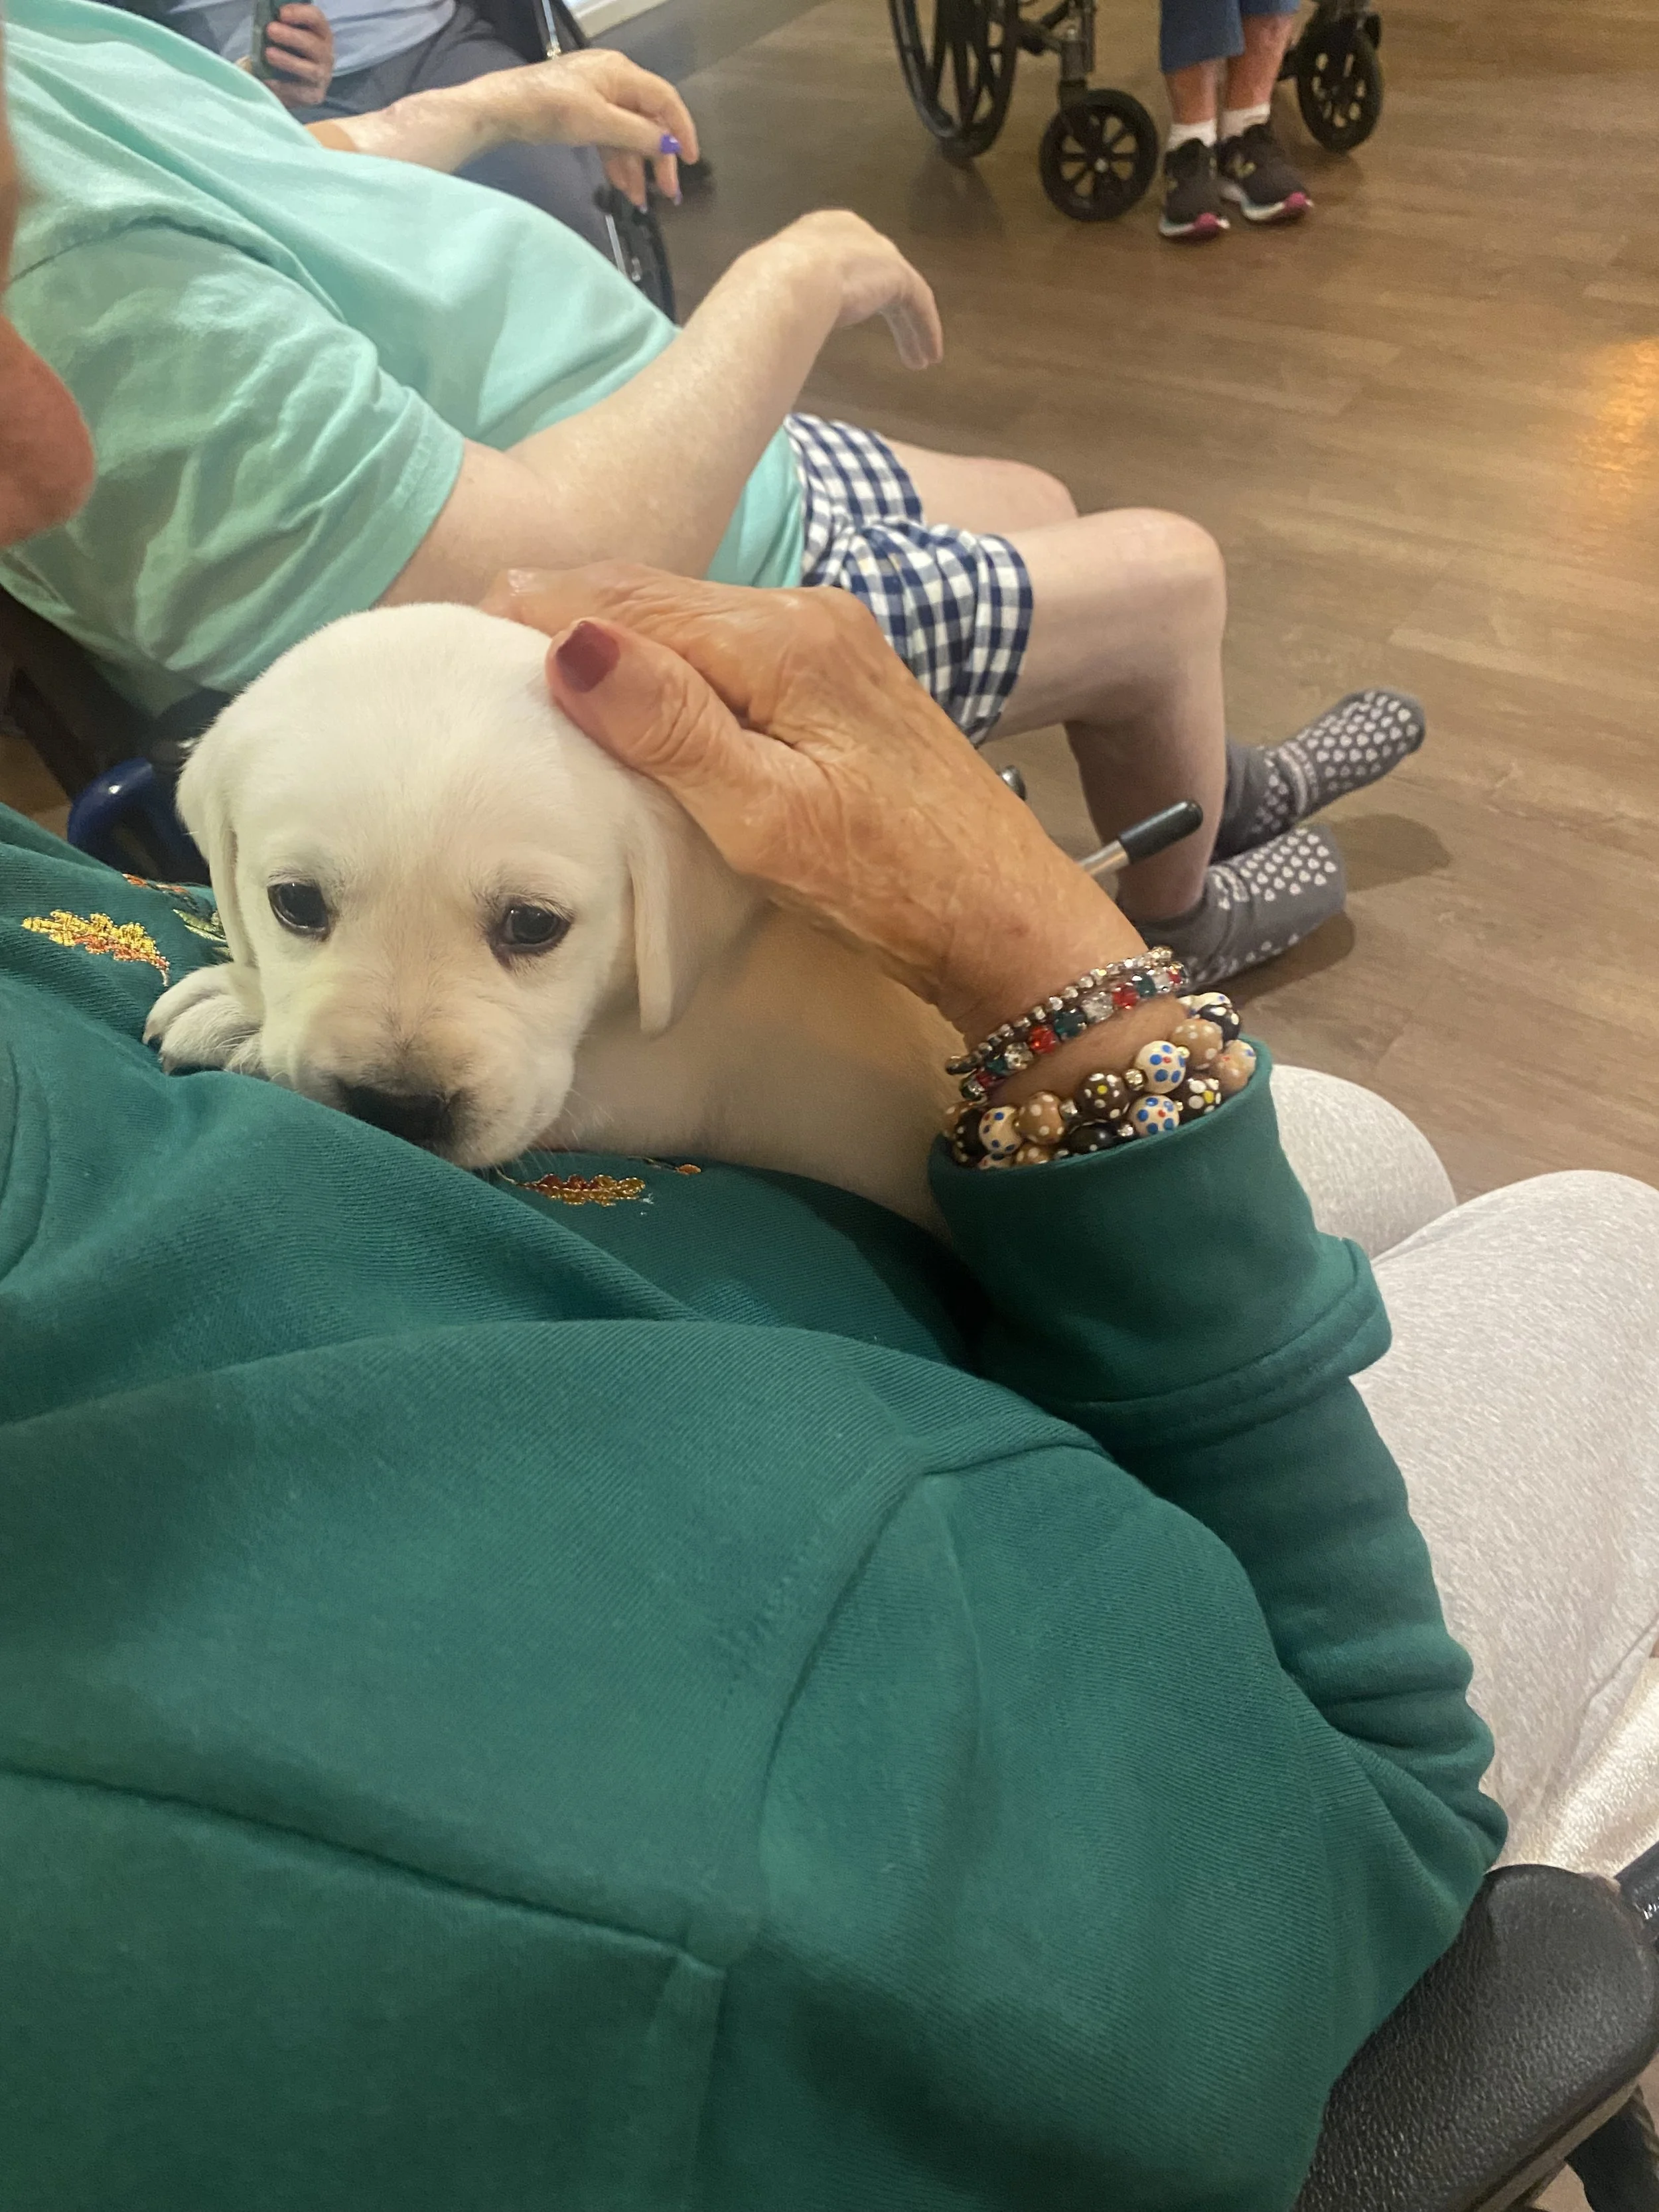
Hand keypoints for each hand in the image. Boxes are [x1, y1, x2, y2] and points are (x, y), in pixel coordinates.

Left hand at [260, 2, 333, 106]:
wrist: (290, 83)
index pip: (316, 19)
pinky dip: (282, 86)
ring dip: (288, 61)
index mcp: (320, 33)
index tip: (281, 13)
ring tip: (268, 54)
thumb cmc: (287, 52)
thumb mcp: (287, 35)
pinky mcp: (314, 95)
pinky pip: (299, 92)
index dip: (300, 14)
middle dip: (291, 36)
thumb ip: (282, 25)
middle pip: (313, 44)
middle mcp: (325, 54)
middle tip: (270, 30)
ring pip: (310, 70)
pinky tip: (267, 80)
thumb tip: (268, 17)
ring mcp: (322, 76)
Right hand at [482, 564, 1144, 1044]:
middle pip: (648, 594)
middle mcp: (804, 616)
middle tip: (466, 664)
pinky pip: (722, 650)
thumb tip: (569, 640)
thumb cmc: (891, 887)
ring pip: (683, 620)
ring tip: (527, 686)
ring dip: (607, 643)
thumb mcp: (766, 820)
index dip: (529, 615)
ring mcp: (827, 644)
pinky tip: (625, 707)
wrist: (1007, 923)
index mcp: (778, 640)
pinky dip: (661, 668)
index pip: (620, 596)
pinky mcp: (838, 682)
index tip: (451, 646)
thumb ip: (670, 727)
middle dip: (557, 619)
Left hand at [486, 51, 697, 207]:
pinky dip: (618, 162)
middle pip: (649, 121)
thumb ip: (637, 134)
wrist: (504, 109)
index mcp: (621, 73)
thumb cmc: (549, 107)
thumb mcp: (598, 123)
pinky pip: (611, 138)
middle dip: (658, 158)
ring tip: (639, 200)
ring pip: (630, 135)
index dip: (682, 130)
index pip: (665, 100)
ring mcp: (599, 97)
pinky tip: (623, 186)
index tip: (692, 161)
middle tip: (667, 192)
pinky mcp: (585, 112)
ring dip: (637, 168)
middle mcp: (615, 81)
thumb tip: (668, 145)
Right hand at [762, 211, 941, 370]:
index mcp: (820, 231)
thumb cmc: (771, 290)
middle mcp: (853, 233)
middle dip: (892, 310)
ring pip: (902, 292)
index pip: (847, 259)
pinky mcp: (897, 272)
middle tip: (901, 342)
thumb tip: (774, 332)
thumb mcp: (778, 290)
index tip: (857, 318)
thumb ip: (790, 301)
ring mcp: (877, 251)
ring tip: (921, 359)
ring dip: (912, 328)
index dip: (858, 291)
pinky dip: (926, 328)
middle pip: (880, 276)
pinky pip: (918, 301)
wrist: (787, 281)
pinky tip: (929, 355)